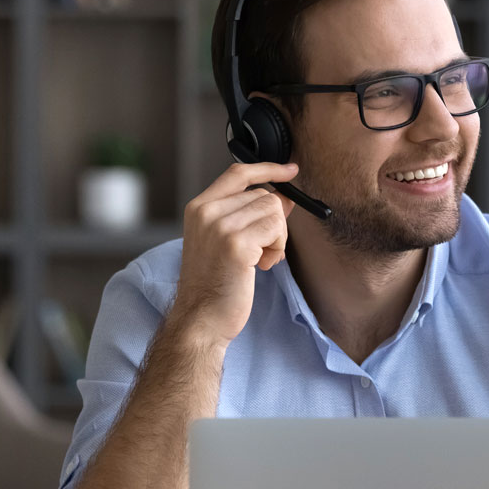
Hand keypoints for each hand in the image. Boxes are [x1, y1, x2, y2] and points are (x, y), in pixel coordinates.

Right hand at [171, 162, 297, 348]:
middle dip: (274, 222)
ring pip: (274, 210)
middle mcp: (206, 212)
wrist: (201, 319)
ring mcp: (220, 227)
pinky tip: (261, 266)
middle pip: (265, 195)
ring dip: (277, 238)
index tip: (290, 170)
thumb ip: (249, 215)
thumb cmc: (215, 284)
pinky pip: (277, 229)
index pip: (238, 174)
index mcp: (199, 208)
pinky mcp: (236, 244)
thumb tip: (285, 197)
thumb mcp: (225, 241)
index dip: (268, 169)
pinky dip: (277, 249)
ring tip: (259, 260)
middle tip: (262, 250)